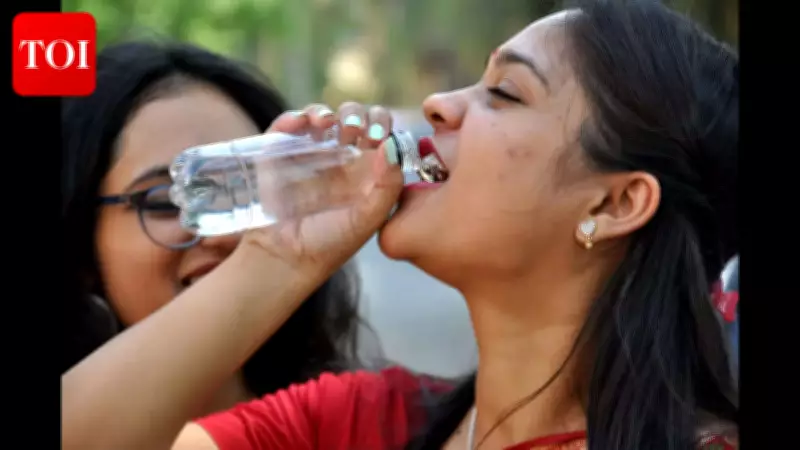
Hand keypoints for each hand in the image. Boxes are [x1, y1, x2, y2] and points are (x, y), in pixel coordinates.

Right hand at [239, 103, 403, 272]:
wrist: (286, 259)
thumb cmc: (331, 244)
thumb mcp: (368, 219)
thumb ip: (388, 186)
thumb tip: (392, 146)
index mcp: (366, 169)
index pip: (380, 131)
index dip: (382, 124)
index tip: (377, 135)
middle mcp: (340, 157)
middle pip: (354, 117)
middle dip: (356, 114)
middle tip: (353, 131)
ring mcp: (309, 153)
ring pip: (322, 116)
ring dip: (327, 112)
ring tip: (327, 124)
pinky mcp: (280, 154)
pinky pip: (288, 125)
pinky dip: (293, 116)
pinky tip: (300, 123)